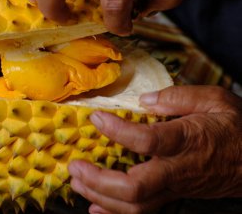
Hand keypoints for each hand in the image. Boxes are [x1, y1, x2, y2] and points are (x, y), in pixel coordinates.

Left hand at [68, 85, 241, 213]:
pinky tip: (94, 207)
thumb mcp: (215, 100)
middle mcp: (177, 169)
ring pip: (135, 205)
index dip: (118, 131)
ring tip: (76, 182)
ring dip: (100, 196)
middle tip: (75, 165)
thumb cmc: (236, 128)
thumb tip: (143, 101)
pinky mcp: (172, 196)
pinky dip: (114, 212)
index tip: (96, 118)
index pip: (148, 141)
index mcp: (187, 140)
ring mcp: (174, 187)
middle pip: (135, 187)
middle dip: (99, 180)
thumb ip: (179, 97)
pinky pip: (142, 212)